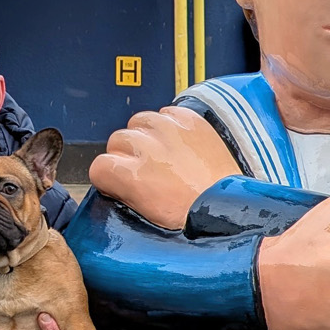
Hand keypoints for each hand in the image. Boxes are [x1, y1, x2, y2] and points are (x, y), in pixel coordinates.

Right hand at [88, 106, 239, 229]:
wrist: (230, 208)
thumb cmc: (194, 217)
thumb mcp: (149, 215)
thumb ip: (125, 192)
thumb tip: (116, 183)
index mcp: (132, 175)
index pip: (99, 166)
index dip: (108, 178)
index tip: (119, 184)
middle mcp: (146, 145)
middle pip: (117, 140)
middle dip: (126, 156)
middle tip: (146, 173)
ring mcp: (168, 128)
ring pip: (139, 121)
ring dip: (146, 135)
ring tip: (162, 156)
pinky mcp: (189, 119)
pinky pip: (166, 112)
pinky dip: (169, 124)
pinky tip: (178, 144)